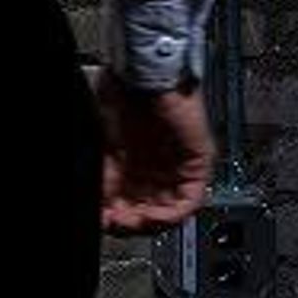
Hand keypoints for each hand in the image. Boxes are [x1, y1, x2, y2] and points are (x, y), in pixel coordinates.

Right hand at [97, 73, 214, 233]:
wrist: (142, 73)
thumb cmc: (122, 95)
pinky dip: (171, 215)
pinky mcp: (198, 164)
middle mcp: (158, 168)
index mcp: (135, 163)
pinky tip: (152, 216)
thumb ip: (105, 176)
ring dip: (149, 223)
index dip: (115, 216)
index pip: (129, 202)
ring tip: (132, 222)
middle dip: (130, 222)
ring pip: (170, 211)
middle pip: (149, 210)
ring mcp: (179, 167)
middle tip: (115, 224)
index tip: (103, 222)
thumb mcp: (105, 144)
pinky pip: (190, 201)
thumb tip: (100, 207)